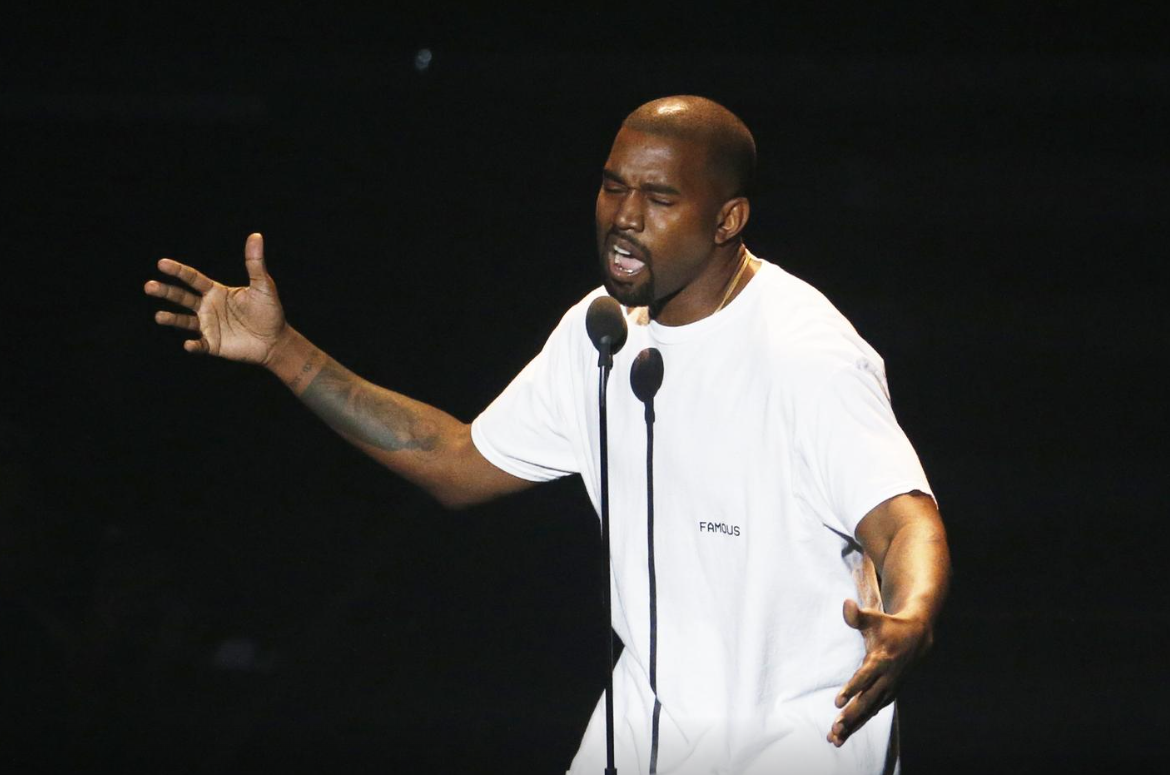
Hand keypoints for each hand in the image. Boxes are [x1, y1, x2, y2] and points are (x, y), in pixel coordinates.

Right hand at [145, 233, 286, 363]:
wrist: (275, 340)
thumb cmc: (269, 311)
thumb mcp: (263, 286)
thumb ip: (255, 263)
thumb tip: (256, 236)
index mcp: (216, 291)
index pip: (193, 279)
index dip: (178, 271)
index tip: (161, 263)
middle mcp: (207, 307)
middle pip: (182, 298)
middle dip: (166, 291)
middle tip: (149, 286)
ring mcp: (208, 326)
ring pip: (184, 321)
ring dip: (172, 319)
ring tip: (159, 316)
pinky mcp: (213, 344)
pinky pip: (199, 344)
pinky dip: (193, 345)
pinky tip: (188, 344)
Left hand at [827, 598, 931, 746]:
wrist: (917, 638)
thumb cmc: (889, 626)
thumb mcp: (874, 618)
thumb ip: (857, 615)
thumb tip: (846, 604)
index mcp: (882, 659)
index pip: (865, 676)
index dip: (852, 689)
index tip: (838, 702)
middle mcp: (886, 678)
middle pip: (867, 700)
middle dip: (851, 716)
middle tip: (835, 729)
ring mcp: (888, 689)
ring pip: (869, 711)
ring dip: (853, 726)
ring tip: (835, 739)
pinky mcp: (887, 694)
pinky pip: (872, 712)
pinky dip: (859, 724)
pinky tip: (845, 735)